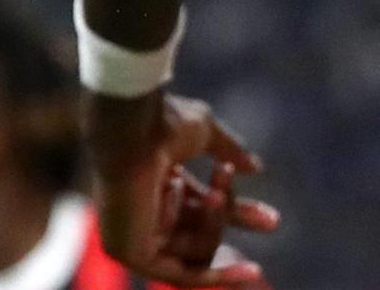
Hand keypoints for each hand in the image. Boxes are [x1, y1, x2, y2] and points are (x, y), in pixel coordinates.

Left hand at [86, 91, 277, 286]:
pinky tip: (253, 271)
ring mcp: (131, 233)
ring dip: (216, 223)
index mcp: (148, 179)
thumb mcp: (203, 132)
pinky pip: (182, 275)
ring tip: (214, 196)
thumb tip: (255, 167)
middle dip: (230, 219)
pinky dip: (217, 275)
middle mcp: (137, 208)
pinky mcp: (130, 254)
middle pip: (197, 229)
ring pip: (196, 248)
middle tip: (272, 220)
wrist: (133, 131)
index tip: (270, 220)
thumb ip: (228, 149)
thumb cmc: (160, 126)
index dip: (232, 212)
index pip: (195, 206)